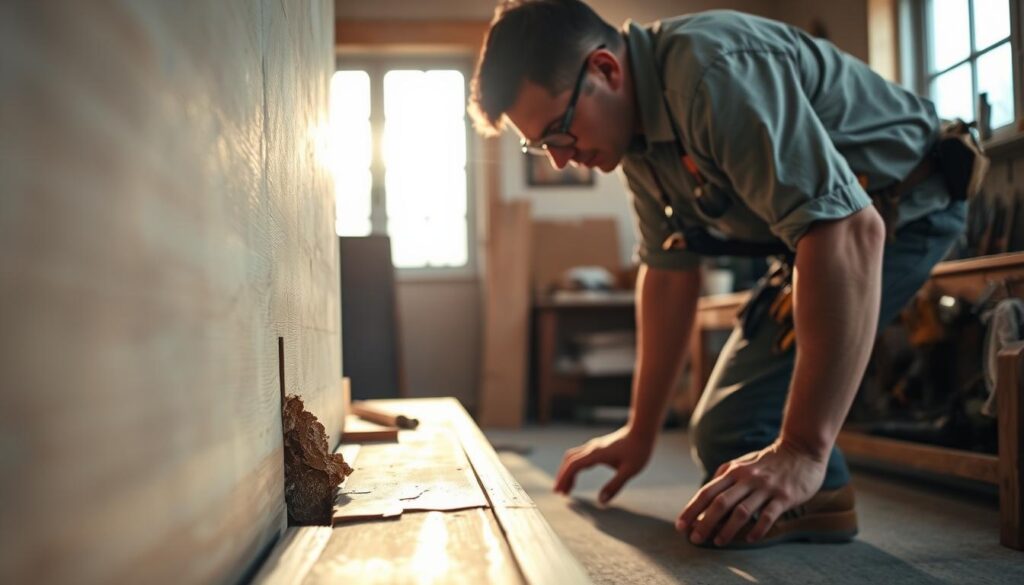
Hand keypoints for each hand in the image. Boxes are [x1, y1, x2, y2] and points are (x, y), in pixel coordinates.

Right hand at [553, 426, 653, 503]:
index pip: (573, 466)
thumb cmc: (638, 450)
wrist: (642, 430)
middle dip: (562, 476)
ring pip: (573, 457)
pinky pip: (579, 456)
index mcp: (596, 454)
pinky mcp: (597, 446)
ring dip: (567, 471)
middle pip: (569, 461)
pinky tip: (578, 474)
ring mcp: (593, 446)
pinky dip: (574, 466)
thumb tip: (601, 501)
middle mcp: (591, 448)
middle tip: (559, 492)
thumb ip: (615, 486)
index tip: (559, 491)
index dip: (564, 479)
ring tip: (567, 487)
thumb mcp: (629, 471)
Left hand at [675, 439, 827, 545]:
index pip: (707, 492)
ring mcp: (766, 488)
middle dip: (705, 522)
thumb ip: (725, 476)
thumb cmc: (769, 460)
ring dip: (728, 529)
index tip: (681, 525)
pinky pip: (768, 515)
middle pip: (720, 503)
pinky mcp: (785, 496)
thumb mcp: (743, 463)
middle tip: (695, 539)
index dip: (692, 509)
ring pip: (742, 511)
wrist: (802, 449)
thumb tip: (706, 493)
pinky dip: (758, 528)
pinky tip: (750, 538)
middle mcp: (747, 479)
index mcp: (734, 471)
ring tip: (718, 542)